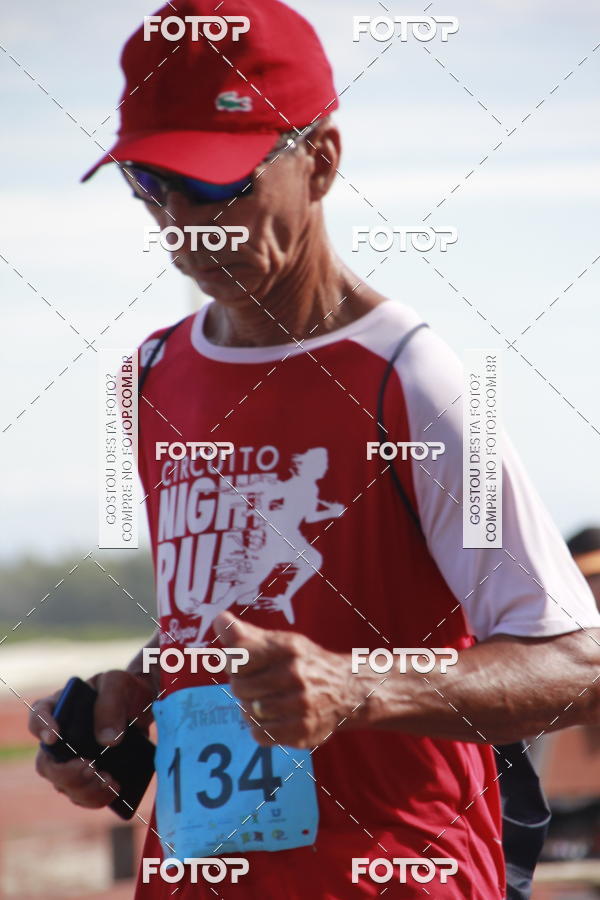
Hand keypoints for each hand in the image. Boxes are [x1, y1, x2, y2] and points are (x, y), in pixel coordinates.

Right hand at [29, 669, 154, 808]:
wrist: (141, 707)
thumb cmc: (122, 690)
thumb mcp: (117, 684)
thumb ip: (110, 705)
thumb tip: (108, 741)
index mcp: (57, 708)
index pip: (38, 716)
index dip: (41, 728)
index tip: (54, 737)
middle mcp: (58, 739)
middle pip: (46, 764)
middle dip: (66, 772)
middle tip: (90, 766)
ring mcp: (70, 761)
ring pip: (63, 785)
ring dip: (84, 788)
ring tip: (108, 780)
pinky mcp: (87, 777)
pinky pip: (83, 796)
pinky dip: (97, 797)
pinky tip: (115, 787)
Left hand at [214, 612, 358, 748]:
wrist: (347, 689)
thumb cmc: (303, 662)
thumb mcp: (281, 642)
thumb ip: (246, 634)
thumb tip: (219, 619)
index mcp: (288, 648)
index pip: (238, 657)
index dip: (233, 662)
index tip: (242, 663)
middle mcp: (295, 674)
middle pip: (239, 687)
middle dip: (242, 687)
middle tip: (258, 684)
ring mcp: (300, 704)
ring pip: (248, 712)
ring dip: (250, 709)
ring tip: (265, 701)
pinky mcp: (302, 730)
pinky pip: (260, 735)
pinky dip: (260, 728)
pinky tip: (273, 718)